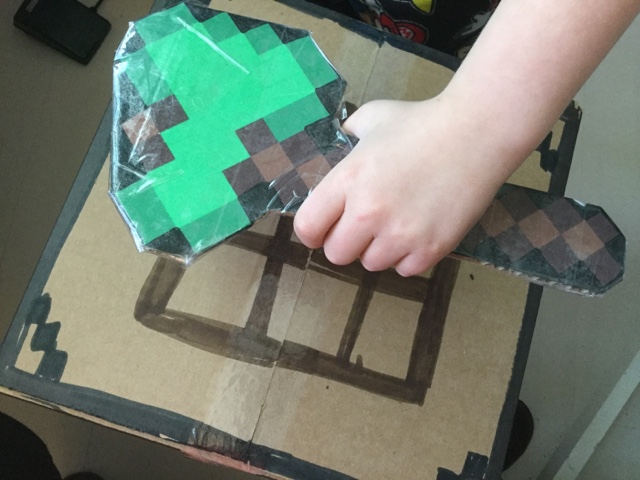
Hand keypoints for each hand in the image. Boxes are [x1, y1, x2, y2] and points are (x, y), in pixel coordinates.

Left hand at [294, 96, 518, 275]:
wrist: (477, 131)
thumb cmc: (422, 121)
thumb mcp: (373, 117)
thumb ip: (349, 133)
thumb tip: (342, 138)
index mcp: (348, 180)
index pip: (308, 228)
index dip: (313, 231)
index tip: (323, 227)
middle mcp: (368, 213)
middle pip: (336, 254)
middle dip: (346, 242)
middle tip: (363, 225)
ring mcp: (401, 234)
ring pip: (371, 264)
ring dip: (378, 249)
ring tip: (396, 224)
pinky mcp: (431, 249)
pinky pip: (404, 269)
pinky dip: (408, 256)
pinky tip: (417, 231)